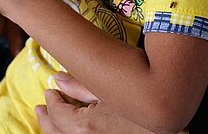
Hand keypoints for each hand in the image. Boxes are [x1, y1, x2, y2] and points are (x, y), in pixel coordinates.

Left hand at [35, 74, 188, 133]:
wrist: (167, 117)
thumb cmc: (139, 97)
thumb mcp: (108, 87)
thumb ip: (80, 84)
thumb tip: (57, 78)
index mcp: (85, 128)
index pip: (57, 114)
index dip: (51, 102)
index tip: (49, 91)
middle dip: (46, 120)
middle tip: (40, 108)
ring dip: (54, 131)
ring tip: (49, 120)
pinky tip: (69, 129)